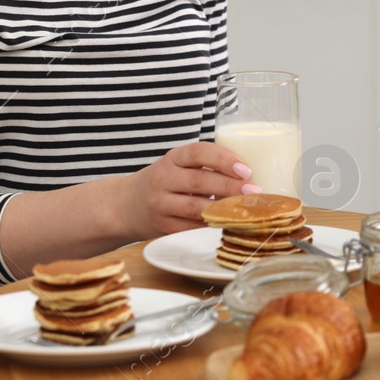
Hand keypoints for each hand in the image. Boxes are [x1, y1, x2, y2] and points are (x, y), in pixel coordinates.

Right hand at [117, 142, 259, 238]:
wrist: (125, 205)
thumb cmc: (164, 182)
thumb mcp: (178, 165)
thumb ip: (205, 166)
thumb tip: (249, 175)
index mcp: (172, 158)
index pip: (199, 152)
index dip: (223, 159)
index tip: (246, 169)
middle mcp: (163, 179)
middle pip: (200, 181)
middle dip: (230, 186)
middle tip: (254, 191)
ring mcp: (161, 204)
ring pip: (196, 207)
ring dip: (224, 209)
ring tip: (245, 209)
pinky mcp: (163, 227)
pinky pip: (192, 227)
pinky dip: (212, 224)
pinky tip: (228, 222)